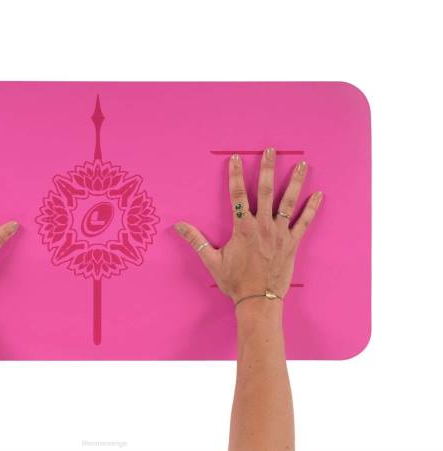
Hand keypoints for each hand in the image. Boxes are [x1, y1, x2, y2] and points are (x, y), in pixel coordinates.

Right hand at [175, 148, 321, 305]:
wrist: (258, 300)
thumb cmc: (235, 282)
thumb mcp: (212, 260)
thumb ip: (196, 240)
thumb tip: (179, 226)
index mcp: (243, 228)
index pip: (238, 194)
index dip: (236, 175)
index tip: (237, 158)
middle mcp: (263, 226)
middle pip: (266, 190)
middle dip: (268, 168)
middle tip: (272, 150)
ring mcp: (280, 234)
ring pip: (289, 202)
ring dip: (296, 182)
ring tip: (302, 164)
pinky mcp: (292, 244)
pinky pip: (305, 223)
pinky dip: (312, 209)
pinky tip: (319, 195)